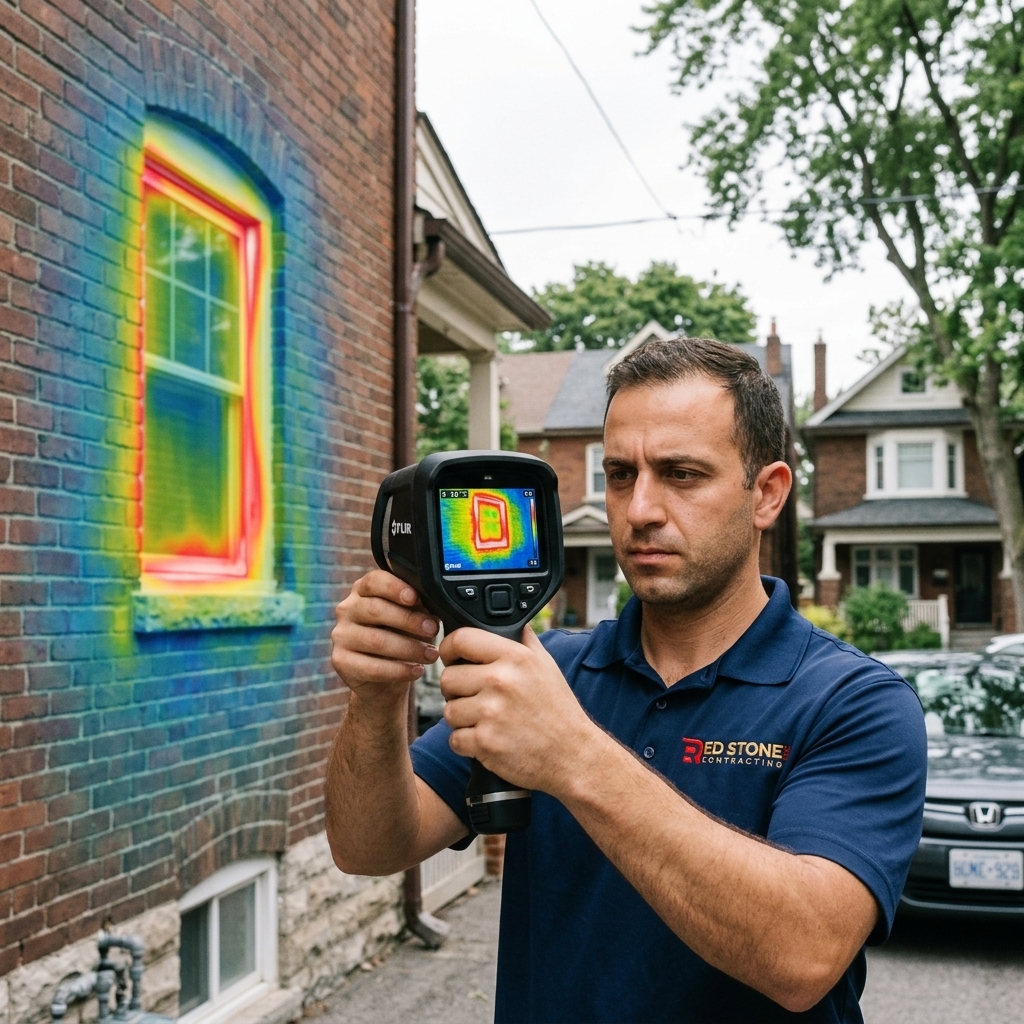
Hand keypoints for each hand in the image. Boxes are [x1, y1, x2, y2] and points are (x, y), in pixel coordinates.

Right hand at [332, 570, 439, 706]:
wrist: (382, 677)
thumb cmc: (398, 638)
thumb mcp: (409, 618)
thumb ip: (418, 607)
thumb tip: (437, 602)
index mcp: (362, 591)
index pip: (374, 581)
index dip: (394, 588)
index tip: (415, 598)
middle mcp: (347, 609)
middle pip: (376, 610)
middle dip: (409, 620)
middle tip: (432, 629)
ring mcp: (340, 636)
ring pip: (376, 640)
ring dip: (409, 648)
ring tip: (431, 655)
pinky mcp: (341, 661)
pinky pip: (372, 667)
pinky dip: (399, 670)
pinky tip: (417, 670)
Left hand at [438, 626, 601, 795]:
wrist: (573, 754)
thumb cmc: (558, 710)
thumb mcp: (546, 665)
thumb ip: (524, 640)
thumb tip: (510, 622)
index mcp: (515, 657)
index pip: (461, 639)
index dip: (450, 649)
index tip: (453, 658)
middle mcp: (501, 681)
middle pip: (447, 678)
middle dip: (457, 690)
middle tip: (476, 698)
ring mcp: (492, 712)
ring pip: (448, 711)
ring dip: (462, 719)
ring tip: (486, 721)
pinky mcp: (485, 742)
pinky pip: (454, 739)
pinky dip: (467, 744)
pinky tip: (488, 739)